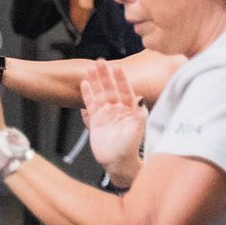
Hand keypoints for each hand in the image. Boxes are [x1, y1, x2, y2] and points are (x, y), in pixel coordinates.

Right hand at [81, 59, 145, 177]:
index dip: (121, 79)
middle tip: (99, 62)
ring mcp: (106, 114)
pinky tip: (84, 84)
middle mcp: (118, 109)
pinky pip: (90, 104)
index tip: (117, 67)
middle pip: (110, 89)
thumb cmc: (130, 148)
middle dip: (105, 75)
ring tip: (89, 69)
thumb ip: (139, 113)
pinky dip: (87, 94)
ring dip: (95, 82)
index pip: (126, 90)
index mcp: (130, 109)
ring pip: (99, 94)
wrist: (117, 163)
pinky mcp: (96, 120)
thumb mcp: (137, 129)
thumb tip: (140, 98)